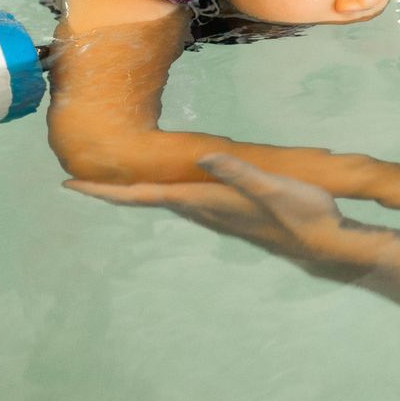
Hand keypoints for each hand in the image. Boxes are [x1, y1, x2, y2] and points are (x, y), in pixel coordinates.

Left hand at [67, 155, 358, 260]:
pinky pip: (186, 201)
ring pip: (166, 200)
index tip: (70, 185)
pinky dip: (165, 191)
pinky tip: (172, 185)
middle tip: (79, 179)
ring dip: (138, 191)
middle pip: (147, 198)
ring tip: (115, 180)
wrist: (329, 244)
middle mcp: (205, 211)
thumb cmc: (303, 213)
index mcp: (206, 201)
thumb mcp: (272, 186)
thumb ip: (237, 171)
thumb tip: (204, 156)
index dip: (108, 191)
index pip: (145, 195)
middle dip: (114, 189)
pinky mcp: (231, 215)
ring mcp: (217, 216)